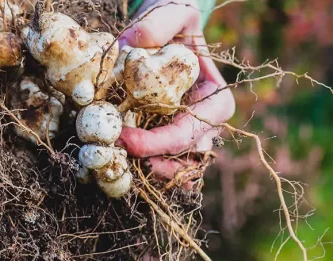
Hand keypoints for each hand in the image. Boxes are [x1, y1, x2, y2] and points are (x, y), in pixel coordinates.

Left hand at [116, 0, 234, 186]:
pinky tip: (119, 162)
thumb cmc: (174, 24)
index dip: (158, 143)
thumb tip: (131, 46)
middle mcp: (207, 125)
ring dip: (148, 173)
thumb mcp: (171, 13)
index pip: (190, 132)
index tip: (125, 140)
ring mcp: (189, 138)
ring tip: (118, 166)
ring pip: (176, 171)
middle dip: (152, 164)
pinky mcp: (169, 142)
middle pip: (185, 160)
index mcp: (215, 100)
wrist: (167, 33)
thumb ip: (157, 24)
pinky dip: (143, 169)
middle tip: (117, 157)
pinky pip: (162, 166)